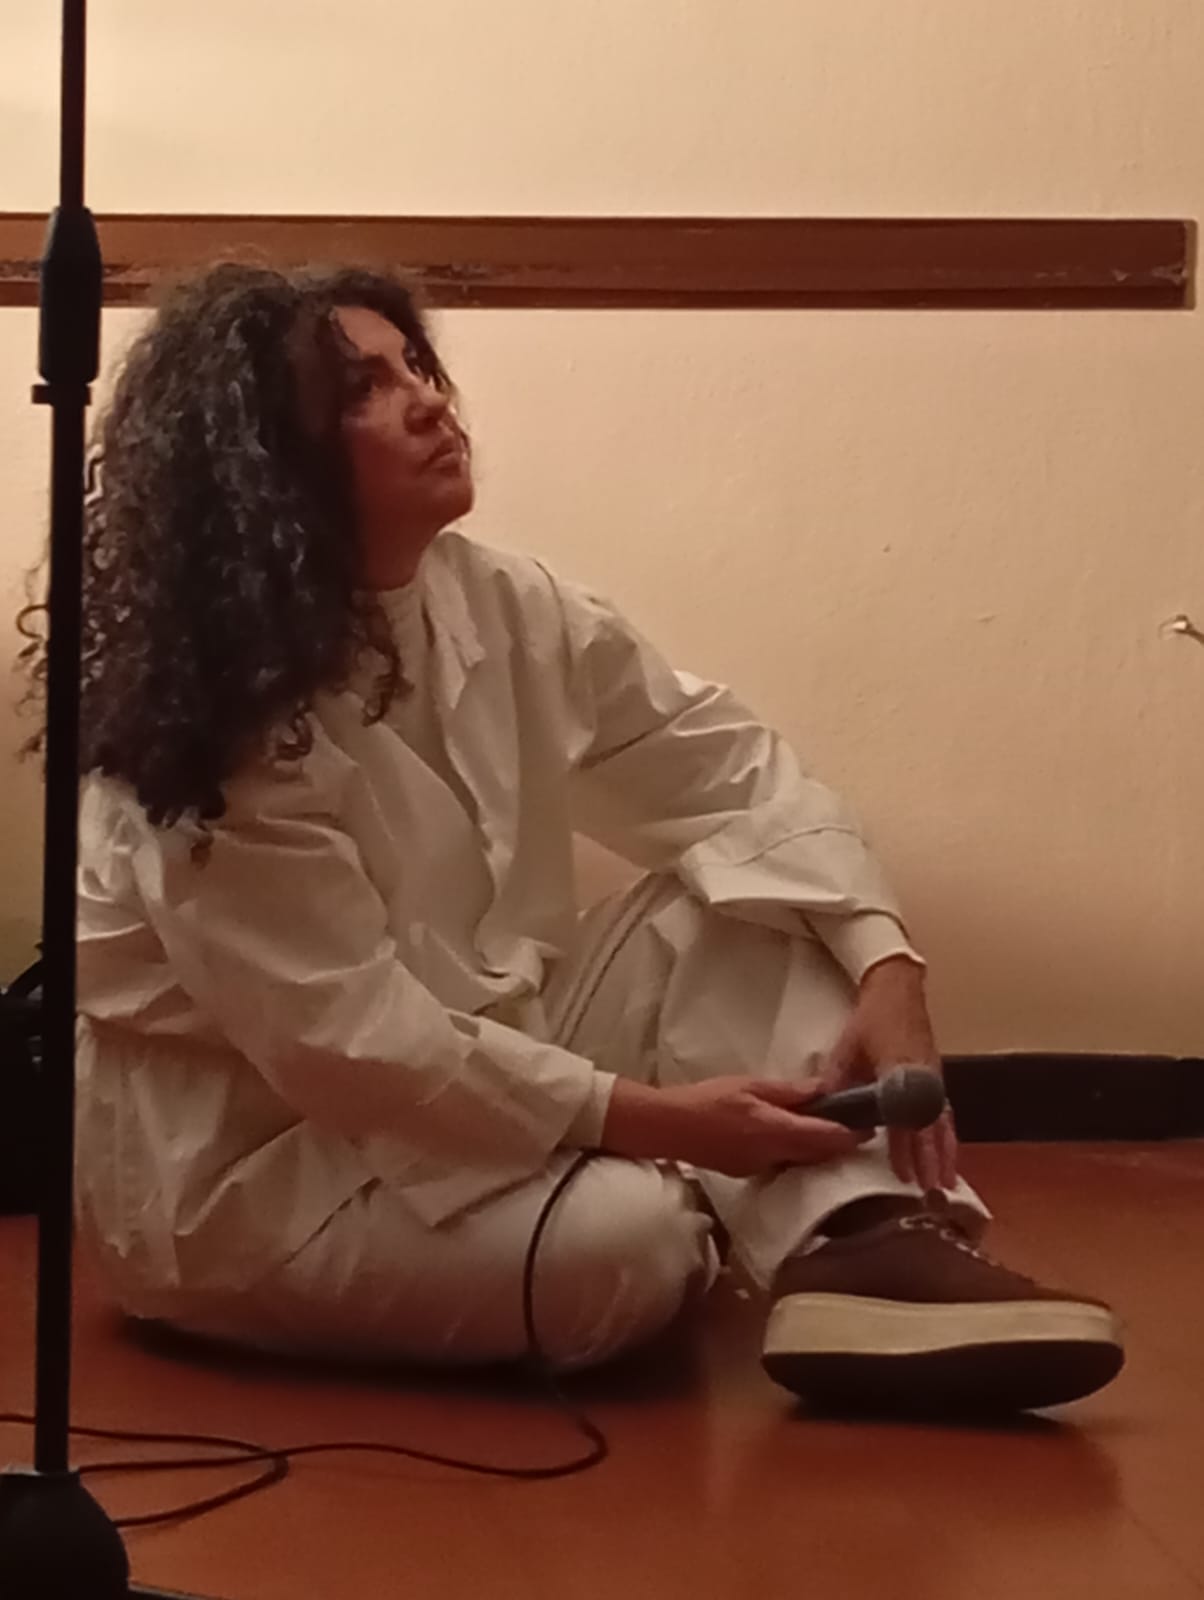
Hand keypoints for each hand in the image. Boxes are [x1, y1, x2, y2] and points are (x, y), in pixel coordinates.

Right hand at [601, 1076, 872, 1177]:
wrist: (669, 1126)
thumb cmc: (708, 1099)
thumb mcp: (750, 1085)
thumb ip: (789, 1091)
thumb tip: (824, 1088)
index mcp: (776, 1132)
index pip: (827, 1139)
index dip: (852, 1134)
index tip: (869, 1121)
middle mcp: (774, 1157)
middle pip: (819, 1154)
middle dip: (839, 1141)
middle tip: (856, 1122)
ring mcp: (762, 1169)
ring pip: (802, 1160)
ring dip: (817, 1147)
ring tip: (827, 1126)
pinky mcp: (749, 1172)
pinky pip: (783, 1162)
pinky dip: (795, 1150)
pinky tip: (791, 1135)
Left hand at [819, 956, 958, 1191]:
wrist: (898, 989)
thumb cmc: (873, 1017)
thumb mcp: (848, 1046)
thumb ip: (837, 1079)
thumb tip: (824, 1109)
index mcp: (900, 1068)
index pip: (904, 1115)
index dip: (903, 1145)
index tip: (903, 1171)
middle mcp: (924, 1076)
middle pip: (930, 1125)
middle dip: (932, 1160)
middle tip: (931, 1191)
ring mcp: (934, 1077)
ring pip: (943, 1122)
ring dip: (945, 1154)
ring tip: (948, 1185)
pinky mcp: (937, 1077)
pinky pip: (945, 1113)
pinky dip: (948, 1137)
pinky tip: (948, 1155)